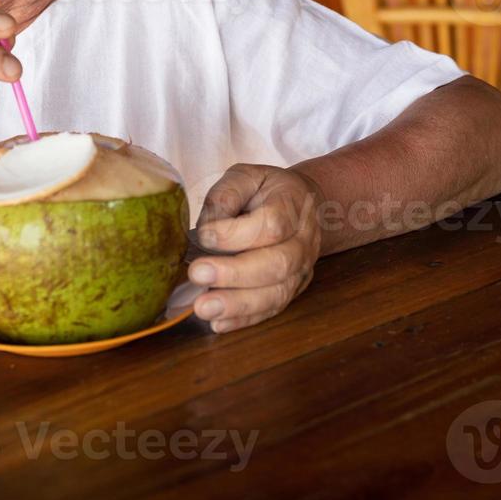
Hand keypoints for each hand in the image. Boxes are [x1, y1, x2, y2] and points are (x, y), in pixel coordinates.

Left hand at [189, 164, 324, 332]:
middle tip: (197, 274)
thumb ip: (227, 194)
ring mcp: (300, 271)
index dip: (237, 233)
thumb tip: (209, 228)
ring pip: (276, 293)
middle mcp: (302, 242)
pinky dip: (244, 320)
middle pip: (277, 264)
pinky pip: (271, 310)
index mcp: (292, 207)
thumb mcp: (246, 176)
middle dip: (235, 274)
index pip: (271, 224)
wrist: (301, 206)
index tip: (204, 235)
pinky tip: (218, 323)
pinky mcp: (291, 291)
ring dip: (238, 304)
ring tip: (203, 308)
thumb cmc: (265, 191)